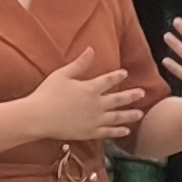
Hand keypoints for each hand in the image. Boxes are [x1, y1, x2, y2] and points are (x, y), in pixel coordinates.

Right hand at [16, 50, 149, 146]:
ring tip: (140, 113)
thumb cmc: (47, 94)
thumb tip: (91, 49)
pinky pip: (108, 132)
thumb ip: (80, 63)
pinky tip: (126, 131)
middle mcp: (96, 104)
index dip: (118, 76)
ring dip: (130, 115)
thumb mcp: (63, 74)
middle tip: (143, 93)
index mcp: (90, 88)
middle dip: (132, 96)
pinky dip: (118, 132)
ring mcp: (94, 120)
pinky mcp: (89, 132)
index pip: (108, 80)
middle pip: (118, 99)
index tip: (125, 73)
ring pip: (117, 117)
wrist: (38, 117)